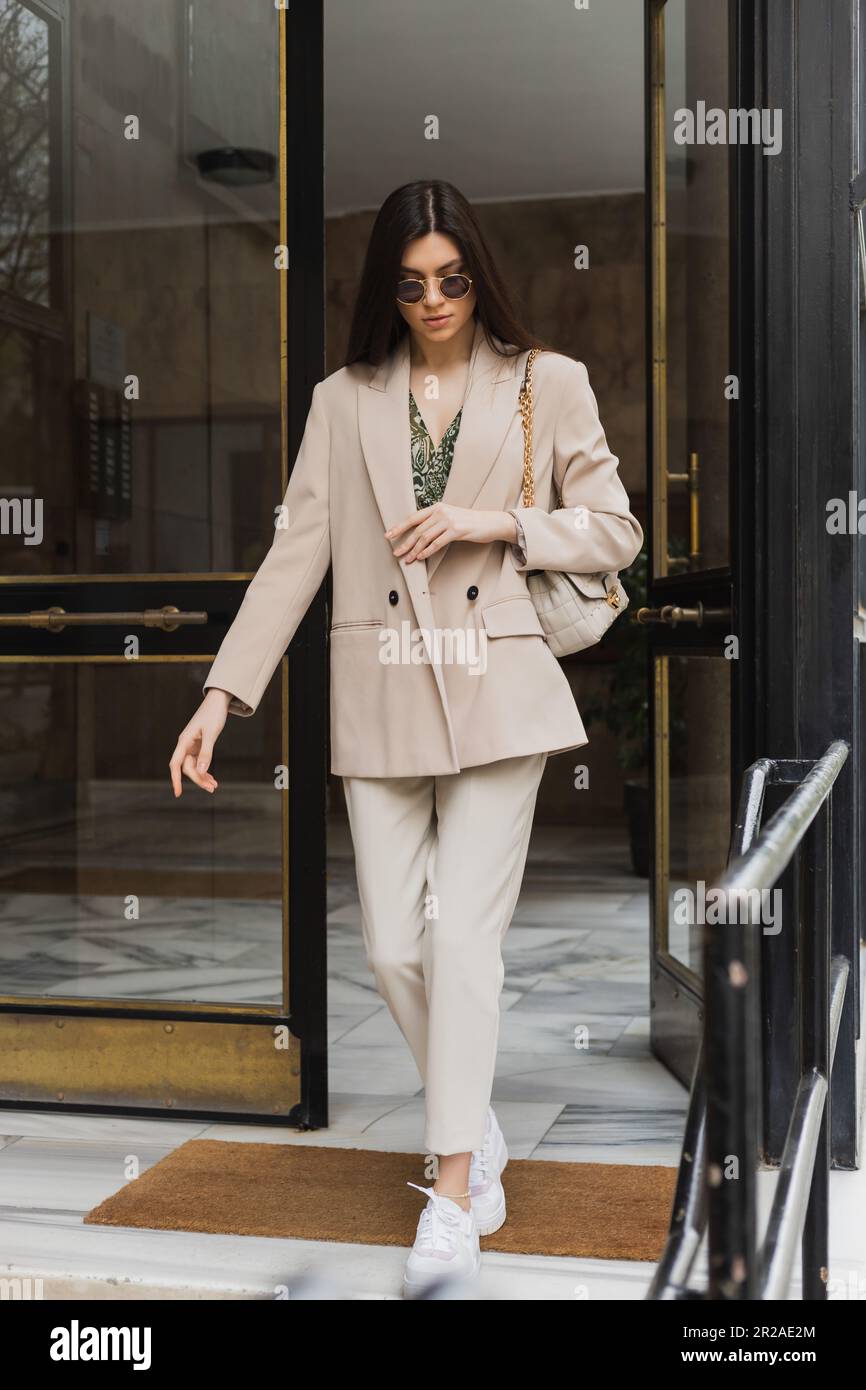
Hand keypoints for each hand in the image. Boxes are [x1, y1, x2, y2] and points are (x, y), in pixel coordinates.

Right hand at [169, 688, 229, 795]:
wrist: (218, 701)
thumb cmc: (213, 714)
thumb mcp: (211, 733)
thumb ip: (206, 752)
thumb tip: (200, 771)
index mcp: (184, 741)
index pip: (176, 764)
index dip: (176, 779)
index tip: (178, 793)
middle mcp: (185, 744)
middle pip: (187, 768)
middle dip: (198, 779)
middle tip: (212, 788)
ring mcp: (192, 745)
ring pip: (193, 766)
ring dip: (202, 777)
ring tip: (214, 786)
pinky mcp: (199, 745)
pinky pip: (199, 762)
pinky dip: (205, 770)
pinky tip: (211, 778)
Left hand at [385, 505, 517, 562]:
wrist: (489, 522)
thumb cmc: (469, 522)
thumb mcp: (450, 517)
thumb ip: (435, 521)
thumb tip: (419, 534)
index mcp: (437, 507)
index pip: (413, 518)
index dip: (399, 527)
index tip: (388, 535)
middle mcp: (441, 512)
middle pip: (417, 530)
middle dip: (405, 543)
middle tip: (396, 553)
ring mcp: (449, 520)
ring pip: (425, 538)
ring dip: (415, 550)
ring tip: (408, 559)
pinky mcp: (456, 530)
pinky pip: (437, 543)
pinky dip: (427, 552)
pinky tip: (421, 557)